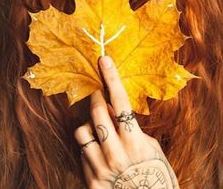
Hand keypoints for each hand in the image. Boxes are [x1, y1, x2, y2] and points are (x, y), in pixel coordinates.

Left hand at [74, 55, 178, 188]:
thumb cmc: (154, 172)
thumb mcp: (150, 146)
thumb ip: (131, 128)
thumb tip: (112, 109)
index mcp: (135, 142)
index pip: (121, 102)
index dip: (111, 78)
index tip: (104, 60)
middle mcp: (116, 153)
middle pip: (97, 112)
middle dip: (96, 99)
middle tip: (98, 95)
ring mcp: (102, 167)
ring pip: (82, 131)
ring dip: (90, 126)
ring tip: (100, 132)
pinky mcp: (92, 181)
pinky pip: (81, 152)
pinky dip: (89, 148)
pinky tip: (99, 153)